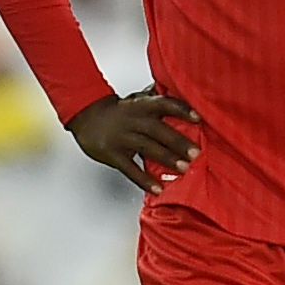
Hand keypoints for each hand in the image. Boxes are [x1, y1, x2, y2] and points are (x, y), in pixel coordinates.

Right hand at [69, 88, 203, 193]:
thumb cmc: (119, 111)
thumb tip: (182, 96)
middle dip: (178, 142)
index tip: (198, 118)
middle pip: (158, 130)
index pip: (164, 104)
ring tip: (183, 169)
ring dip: (166, 158)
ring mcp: (122, 137)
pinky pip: (130, 169)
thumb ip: (157, 101)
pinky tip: (157, 189)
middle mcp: (133, 119)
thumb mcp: (136, 101)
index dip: (182, 110)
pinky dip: (144, 180)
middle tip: (195, 153)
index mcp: (142, 105)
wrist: (86, 116)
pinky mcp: (113, 154)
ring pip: (147, 147)